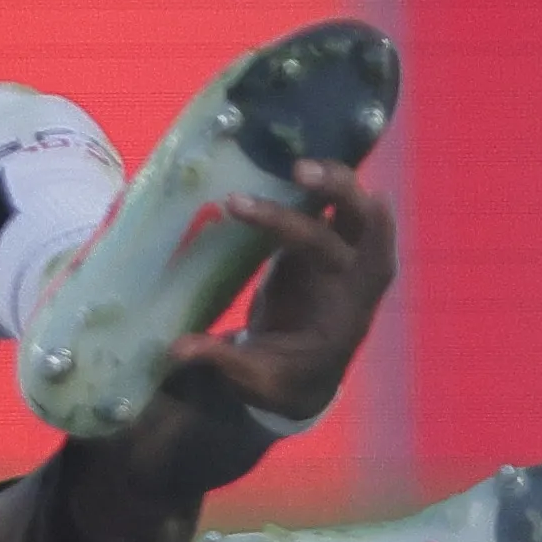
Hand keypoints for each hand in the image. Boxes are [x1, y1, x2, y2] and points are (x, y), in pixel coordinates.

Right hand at [156, 162, 396, 434]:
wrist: (304, 378)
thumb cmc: (280, 379)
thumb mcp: (254, 378)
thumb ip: (222, 360)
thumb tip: (175, 348)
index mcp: (343, 311)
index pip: (334, 261)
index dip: (300, 230)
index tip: (245, 208)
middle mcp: (355, 279)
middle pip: (366, 225)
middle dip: (338, 193)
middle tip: (294, 170)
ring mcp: (346, 259)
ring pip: (357, 208)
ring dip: (335, 180)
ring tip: (293, 161)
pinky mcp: (327, 246)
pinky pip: (336, 207)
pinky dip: (323, 184)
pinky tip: (290, 164)